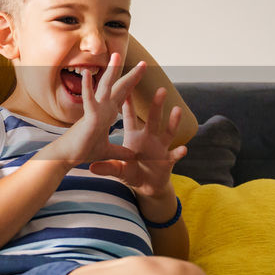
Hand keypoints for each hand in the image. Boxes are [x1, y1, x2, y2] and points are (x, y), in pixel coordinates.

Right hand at [49, 52, 146, 167]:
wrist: (68, 157)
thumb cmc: (84, 151)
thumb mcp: (108, 151)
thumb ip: (120, 152)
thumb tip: (132, 155)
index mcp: (107, 114)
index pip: (122, 96)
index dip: (132, 84)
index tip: (142, 73)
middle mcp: (102, 108)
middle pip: (119, 88)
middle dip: (131, 75)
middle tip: (144, 63)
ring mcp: (95, 110)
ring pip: (105, 87)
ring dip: (111, 71)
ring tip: (117, 55)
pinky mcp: (88, 117)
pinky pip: (88, 99)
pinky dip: (87, 87)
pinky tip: (87, 74)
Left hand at [89, 86, 187, 215]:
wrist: (147, 186)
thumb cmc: (132, 172)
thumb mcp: (118, 170)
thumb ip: (108, 167)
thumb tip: (91, 167)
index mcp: (134, 137)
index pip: (130, 118)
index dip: (128, 105)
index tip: (127, 89)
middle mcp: (149, 138)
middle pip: (153, 119)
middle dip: (157, 105)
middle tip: (161, 89)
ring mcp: (160, 147)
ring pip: (167, 132)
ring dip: (173, 121)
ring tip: (177, 110)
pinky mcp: (168, 160)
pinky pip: (174, 155)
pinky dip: (179, 152)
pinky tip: (184, 148)